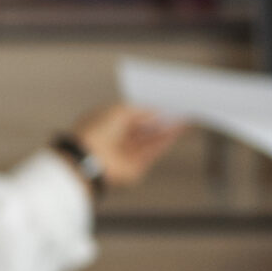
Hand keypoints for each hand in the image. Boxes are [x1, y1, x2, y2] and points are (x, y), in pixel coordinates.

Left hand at [66, 103, 186, 189]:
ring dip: (168, 130)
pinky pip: (153, 152)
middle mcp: (116, 140)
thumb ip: (141, 110)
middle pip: (144, 129)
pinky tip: (177, 131)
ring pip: (151, 140)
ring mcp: (126, 154)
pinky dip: (166, 141)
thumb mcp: (120, 111)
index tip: (165, 103)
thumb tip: (156, 111)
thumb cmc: (96, 131)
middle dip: (161, 120)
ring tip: (184, 119)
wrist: (87, 158)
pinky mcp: (134, 167)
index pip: (131, 116)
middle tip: (179, 111)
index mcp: (106, 124)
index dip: (149, 110)